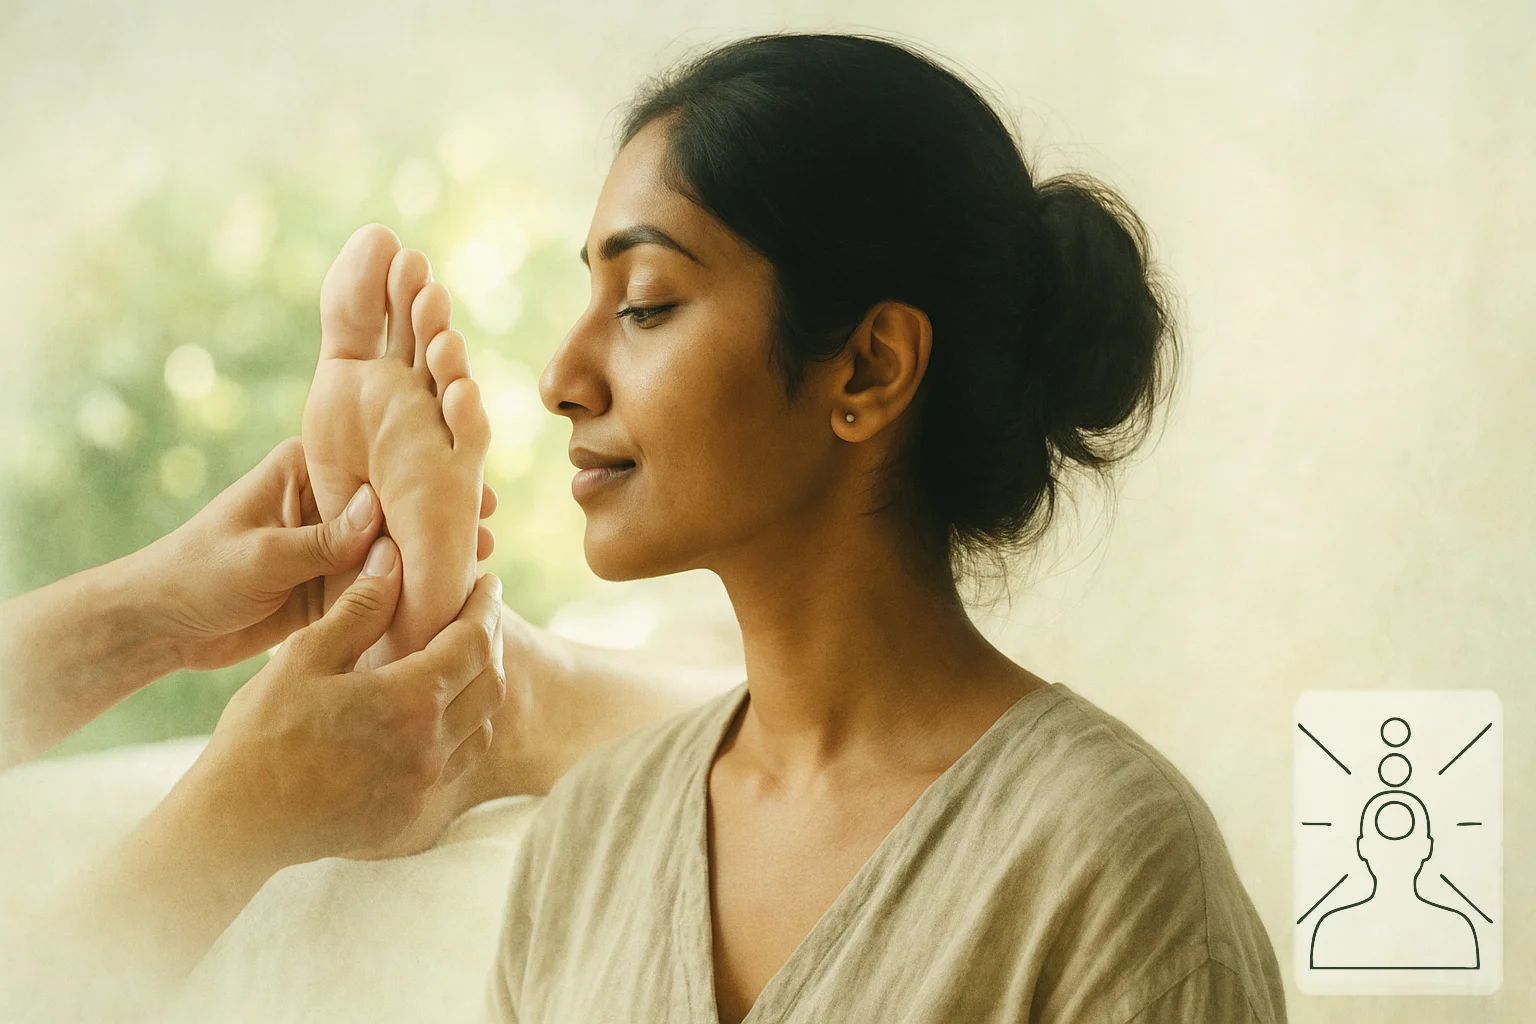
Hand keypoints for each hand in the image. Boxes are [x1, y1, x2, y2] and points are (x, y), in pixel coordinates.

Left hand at [127, 435, 498, 672]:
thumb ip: (321, 540)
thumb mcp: (259, 555)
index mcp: (303, 469)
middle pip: (395, 503)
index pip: (374, 464)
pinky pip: (381, 585)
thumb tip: (381, 515)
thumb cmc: (194, 574)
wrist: (159, 625)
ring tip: (479, 564)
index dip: (422, 473)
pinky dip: (412, 589)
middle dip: (439, 514)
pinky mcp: (334, 585)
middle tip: (487, 526)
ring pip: (395, 546)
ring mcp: (333, 544)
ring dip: (433, 554)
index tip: (467, 490)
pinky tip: (449, 596)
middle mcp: (327, 501)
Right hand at [182, 543, 506, 865]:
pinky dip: (464, 729)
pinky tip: (441, 712)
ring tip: (464, 658)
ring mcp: (425, 785)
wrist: (237, 823)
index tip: (487, 582)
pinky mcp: (413, 813)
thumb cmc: (262, 733)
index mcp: (411, 701)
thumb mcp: (305, 657)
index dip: (486, 606)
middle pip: (490, 683)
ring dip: (482, 687)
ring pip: (482, 726)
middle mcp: (431, 747)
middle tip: (480, 612)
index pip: (474, 641)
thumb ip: (359, 608)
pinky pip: (459, 763)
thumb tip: (393, 557)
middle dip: (490, 641)